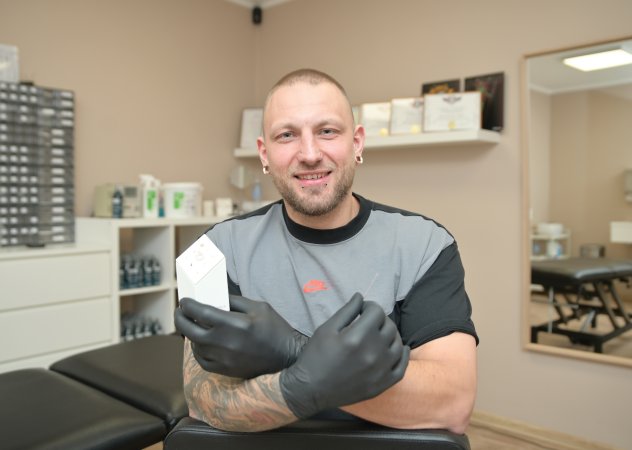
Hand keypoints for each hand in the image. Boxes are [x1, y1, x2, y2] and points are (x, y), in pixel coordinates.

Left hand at [174, 295, 307, 378]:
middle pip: (190, 330)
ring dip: (190, 334)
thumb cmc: (274, 329)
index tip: (184, 301)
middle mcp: (224, 342)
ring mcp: (223, 359)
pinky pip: (202, 361)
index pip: (200, 313)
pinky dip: (197, 350)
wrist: (287, 357)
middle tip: (180, 312)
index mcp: (233, 323)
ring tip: (192, 326)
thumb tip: (214, 298)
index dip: (188, 305)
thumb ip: (234, 301)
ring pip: (195, 346)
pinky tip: (200, 343)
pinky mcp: (225, 371)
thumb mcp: (258, 307)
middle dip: (181, 319)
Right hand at [279, 292, 408, 418]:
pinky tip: (400, 348)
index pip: (376, 312)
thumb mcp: (326, 329)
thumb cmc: (315, 357)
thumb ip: (347, 311)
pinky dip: (403, 355)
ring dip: (391, 335)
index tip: (362, 310)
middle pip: (389, 326)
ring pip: (398, 344)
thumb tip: (361, 297)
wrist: (311, 390)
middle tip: (369, 322)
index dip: (369, 306)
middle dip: (380, 319)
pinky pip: (402, 367)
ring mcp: (380, 370)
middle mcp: (373, 353)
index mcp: (357, 337)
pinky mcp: (383, 384)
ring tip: (380, 335)